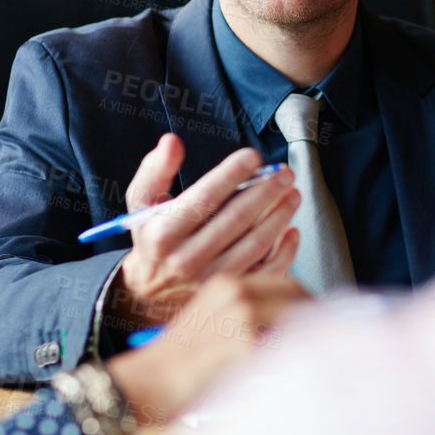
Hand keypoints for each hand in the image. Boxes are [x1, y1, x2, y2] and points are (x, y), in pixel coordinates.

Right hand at [105, 272, 306, 422]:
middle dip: (316, 316)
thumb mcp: (213, 325)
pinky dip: (297, 360)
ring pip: (299, 319)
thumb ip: (250, 319)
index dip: (306, 302)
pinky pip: (290, 347)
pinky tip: (293, 374)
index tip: (317, 319)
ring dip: (311, 338)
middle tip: (325, 339)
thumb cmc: (177, 366)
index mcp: (227, 284)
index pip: (286, 284)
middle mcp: (237, 292)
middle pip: (298, 295)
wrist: (146, 385)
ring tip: (311, 358)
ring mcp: (243, 314)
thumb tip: (295, 327)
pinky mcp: (247, 341)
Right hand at [113, 136, 298, 327]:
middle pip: (236, 220)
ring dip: (279, 216)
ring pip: (255, 244)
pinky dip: (285, 251)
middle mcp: (186, 259)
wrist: (150, 292)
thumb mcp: (142, 203)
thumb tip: (171, 141)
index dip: (231, 174)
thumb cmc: (153, 237)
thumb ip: (155, 170)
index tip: (253, 156)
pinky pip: (266, 272)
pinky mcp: (229, 293)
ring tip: (292, 194)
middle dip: (266, 192)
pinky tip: (292, 230)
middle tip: (284, 173)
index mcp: (164, 234)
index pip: (203, 198)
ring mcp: (210, 280)